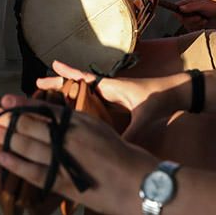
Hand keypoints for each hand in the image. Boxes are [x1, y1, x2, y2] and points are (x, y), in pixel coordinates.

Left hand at [0, 93, 155, 214]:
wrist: (142, 183)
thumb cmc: (125, 157)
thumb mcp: (100, 131)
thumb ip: (78, 126)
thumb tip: (57, 123)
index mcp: (80, 122)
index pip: (45, 110)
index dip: (23, 105)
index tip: (6, 101)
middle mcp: (70, 137)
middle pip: (31, 125)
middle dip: (8, 120)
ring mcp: (66, 159)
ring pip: (28, 146)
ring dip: (6, 137)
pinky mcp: (65, 181)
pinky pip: (34, 171)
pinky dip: (16, 164)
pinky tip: (2, 157)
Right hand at [36, 61, 184, 139]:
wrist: (179, 94)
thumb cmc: (161, 98)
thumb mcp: (145, 115)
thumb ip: (131, 131)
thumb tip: (117, 147)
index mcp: (111, 87)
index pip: (83, 78)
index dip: (66, 74)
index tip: (50, 66)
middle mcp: (108, 89)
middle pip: (77, 85)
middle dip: (58, 84)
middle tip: (37, 85)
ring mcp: (112, 96)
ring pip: (84, 94)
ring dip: (67, 94)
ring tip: (48, 99)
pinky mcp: (118, 105)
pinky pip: (93, 103)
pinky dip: (80, 104)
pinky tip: (73, 114)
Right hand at [177, 0, 215, 30]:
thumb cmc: (214, 5)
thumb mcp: (202, 5)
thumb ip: (191, 7)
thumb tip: (180, 8)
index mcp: (188, 2)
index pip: (176, 7)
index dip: (177, 13)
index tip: (182, 17)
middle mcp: (189, 9)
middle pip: (181, 18)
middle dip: (190, 20)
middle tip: (199, 17)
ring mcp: (192, 16)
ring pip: (187, 24)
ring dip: (196, 23)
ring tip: (204, 19)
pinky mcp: (197, 22)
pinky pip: (192, 28)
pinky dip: (199, 26)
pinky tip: (205, 22)